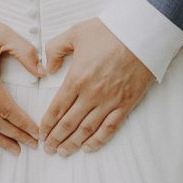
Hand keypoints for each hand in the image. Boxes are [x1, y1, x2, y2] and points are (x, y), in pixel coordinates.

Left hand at [40, 18, 153, 156]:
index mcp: (77, 78)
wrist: (141, 32)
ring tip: (63, 152)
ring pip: (87, 130)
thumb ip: (55, 49)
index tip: (41, 133)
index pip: (57, 108)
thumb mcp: (75, 33)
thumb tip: (47, 69)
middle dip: (56, 139)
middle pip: (69, 123)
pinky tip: (89, 148)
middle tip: (48, 149)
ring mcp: (109, 101)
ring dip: (73, 143)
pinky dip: (98, 141)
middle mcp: (91, 94)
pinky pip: (110, 128)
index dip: (47, 124)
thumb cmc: (108, 31)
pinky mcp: (126, 104)